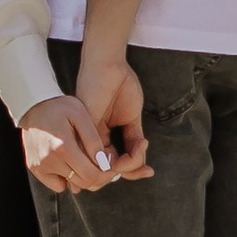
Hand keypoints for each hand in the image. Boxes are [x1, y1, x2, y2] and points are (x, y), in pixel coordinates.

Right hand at [21, 95, 115, 192]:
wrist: (32, 105)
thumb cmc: (58, 107)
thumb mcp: (80, 114)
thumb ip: (93, 139)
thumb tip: (103, 163)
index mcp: (62, 146)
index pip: (90, 175)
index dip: (105, 174)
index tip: (111, 167)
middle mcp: (49, 160)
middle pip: (82, 183)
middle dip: (97, 177)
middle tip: (102, 165)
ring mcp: (40, 166)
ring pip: (71, 185)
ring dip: (82, 177)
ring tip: (86, 161)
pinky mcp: (35, 168)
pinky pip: (57, 185)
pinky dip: (66, 179)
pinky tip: (68, 163)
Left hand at [73, 44, 152, 180]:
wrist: (110, 64)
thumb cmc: (120, 86)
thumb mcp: (132, 119)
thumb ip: (133, 141)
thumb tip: (138, 161)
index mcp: (103, 136)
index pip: (115, 163)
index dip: (132, 171)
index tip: (149, 172)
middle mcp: (94, 138)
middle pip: (109, 168)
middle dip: (130, 173)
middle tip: (146, 171)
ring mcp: (89, 135)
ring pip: (105, 165)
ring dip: (128, 166)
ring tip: (140, 153)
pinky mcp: (88, 129)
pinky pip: (102, 155)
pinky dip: (121, 159)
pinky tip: (133, 151)